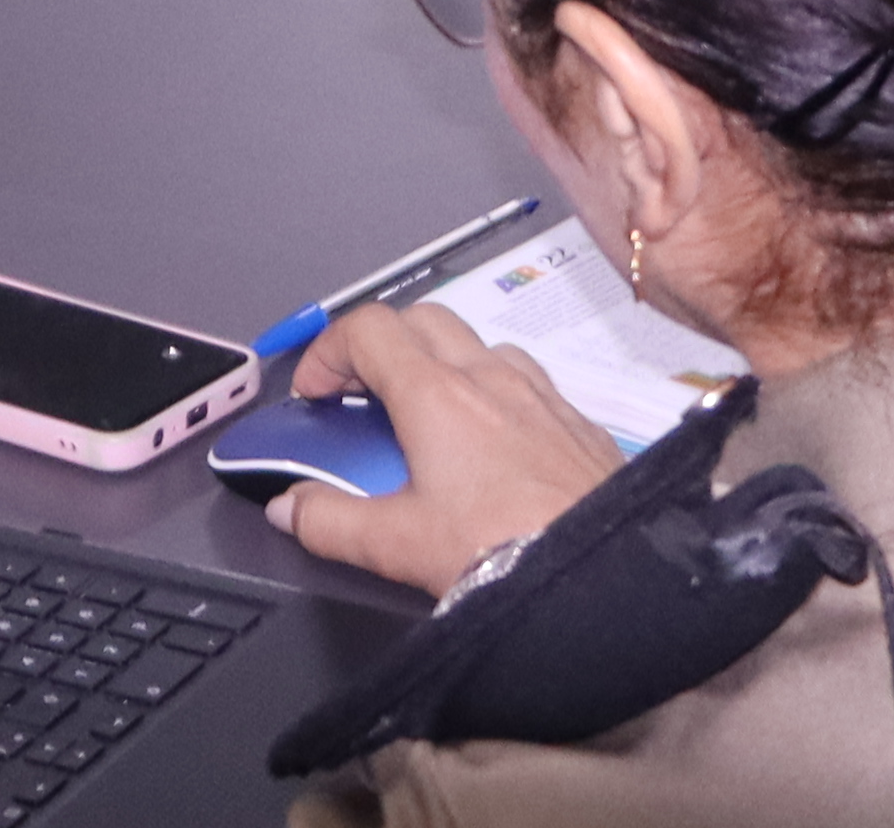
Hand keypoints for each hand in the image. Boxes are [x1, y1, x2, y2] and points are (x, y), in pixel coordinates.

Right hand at [262, 300, 621, 593]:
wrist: (603, 575)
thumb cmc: (503, 552)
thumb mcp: (396, 545)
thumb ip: (330, 522)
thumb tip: (290, 509)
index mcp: (437, 395)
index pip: (369, 329)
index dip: (329, 351)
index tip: (316, 391)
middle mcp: (491, 379)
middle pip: (422, 319)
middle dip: (382, 344)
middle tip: (362, 393)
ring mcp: (541, 395)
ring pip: (480, 345)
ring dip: (442, 363)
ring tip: (427, 417)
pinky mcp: (577, 422)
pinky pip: (529, 382)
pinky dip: (495, 394)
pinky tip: (493, 445)